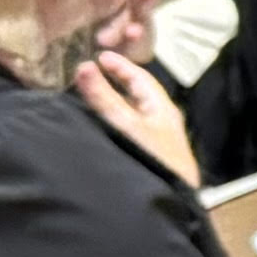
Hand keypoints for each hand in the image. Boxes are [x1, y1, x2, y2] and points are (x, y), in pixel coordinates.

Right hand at [72, 49, 198, 189]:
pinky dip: (113, 122)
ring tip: (90, 96)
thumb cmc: (154, 159)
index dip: (120, 66)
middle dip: (116, 82)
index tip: (99, 57)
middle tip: (93, 73)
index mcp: (162, 109)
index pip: (141, 78)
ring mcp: (156, 140)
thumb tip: (83, 67)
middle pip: (137, 95)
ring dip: (113, 102)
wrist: (173, 200)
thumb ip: (104, 98)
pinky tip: (100, 128)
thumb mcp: (126, 125)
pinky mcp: (149, 156)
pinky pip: (129, 131)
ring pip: (132, 113)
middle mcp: (161, 121)